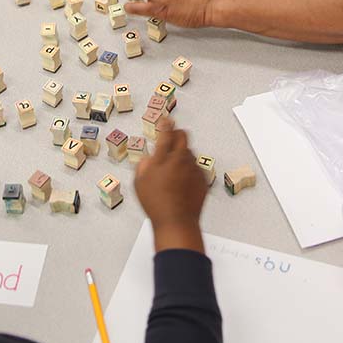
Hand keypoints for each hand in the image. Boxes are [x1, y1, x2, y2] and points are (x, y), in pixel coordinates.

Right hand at [136, 117, 206, 252]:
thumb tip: (150, 157)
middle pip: (183, 136)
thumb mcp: (140, 182)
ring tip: (173, 170)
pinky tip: (181, 182)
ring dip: (182, 155)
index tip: (166, 119)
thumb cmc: (156, 204)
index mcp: (164, 158)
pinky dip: (189, 170)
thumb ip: (144, 164)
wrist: (176, 222)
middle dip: (177, 134)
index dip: (166, 124)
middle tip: (172, 138)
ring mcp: (194, 169)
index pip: (166, 132)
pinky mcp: (202, 179)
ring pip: (190, 152)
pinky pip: (196, 167)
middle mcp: (181, 159)